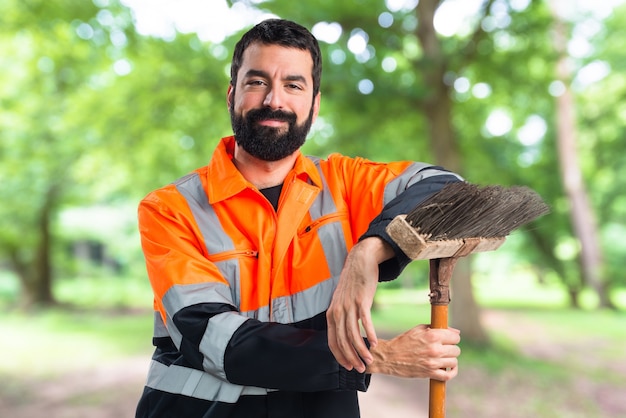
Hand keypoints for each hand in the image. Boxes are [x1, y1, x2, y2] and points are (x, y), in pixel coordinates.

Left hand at [327, 237, 393, 372]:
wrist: (359, 262)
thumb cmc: (352, 284)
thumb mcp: (341, 301)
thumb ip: (341, 316)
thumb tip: (345, 333)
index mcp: (331, 314)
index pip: (332, 341)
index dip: (339, 356)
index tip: (348, 366)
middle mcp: (337, 311)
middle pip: (342, 341)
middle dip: (351, 358)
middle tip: (359, 369)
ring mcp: (349, 306)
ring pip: (353, 334)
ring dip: (361, 350)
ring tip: (370, 360)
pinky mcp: (361, 300)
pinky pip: (365, 322)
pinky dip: (370, 334)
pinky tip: (375, 343)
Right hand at [367, 324, 460, 380]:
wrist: (390, 357)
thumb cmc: (403, 341)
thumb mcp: (419, 329)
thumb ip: (437, 328)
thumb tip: (456, 332)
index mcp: (432, 336)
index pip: (455, 337)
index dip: (453, 338)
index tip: (449, 339)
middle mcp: (434, 349)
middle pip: (456, 350)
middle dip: (451, 348)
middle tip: (443, 348)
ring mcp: (433, 362)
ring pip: (454, 361)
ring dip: (450, 359)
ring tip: (442, 357)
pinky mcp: (430, 373)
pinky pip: (449, 375)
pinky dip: (452, 372)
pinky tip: (449, 367)